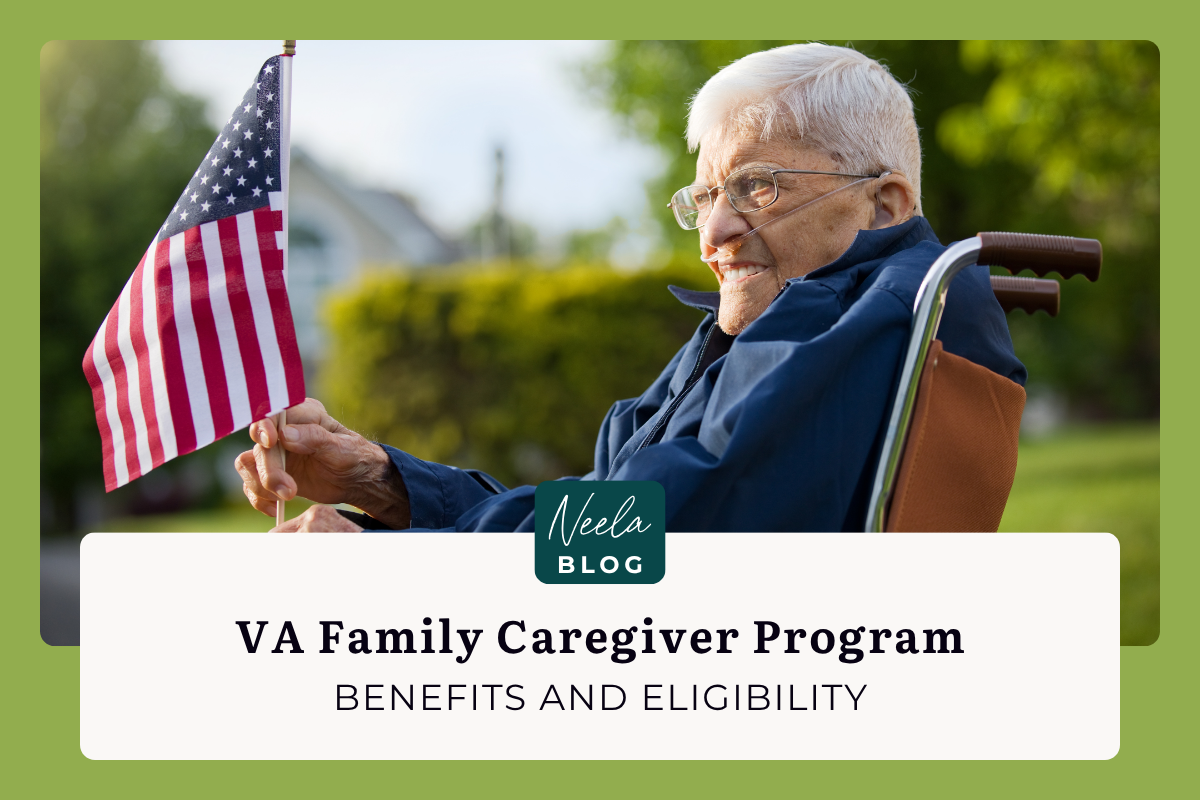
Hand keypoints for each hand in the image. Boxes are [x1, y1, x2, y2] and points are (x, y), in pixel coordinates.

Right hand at [234, 397, 410, 527]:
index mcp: (302, 414)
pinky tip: (276, 507)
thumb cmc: (354, 458)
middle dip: (270, 471)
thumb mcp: (342, 448)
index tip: (270, 442)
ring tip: (287, 497)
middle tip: (290, 491)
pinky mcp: (270, 472)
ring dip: (261, 485)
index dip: (263, 426)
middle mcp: (283, 430)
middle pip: (259, 446)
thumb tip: (284, 434)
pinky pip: (250, 483)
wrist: (356, 481)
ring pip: (247, 464)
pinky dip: (259, 498)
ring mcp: (274, 452)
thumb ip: (316, 438)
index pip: (272, 413)